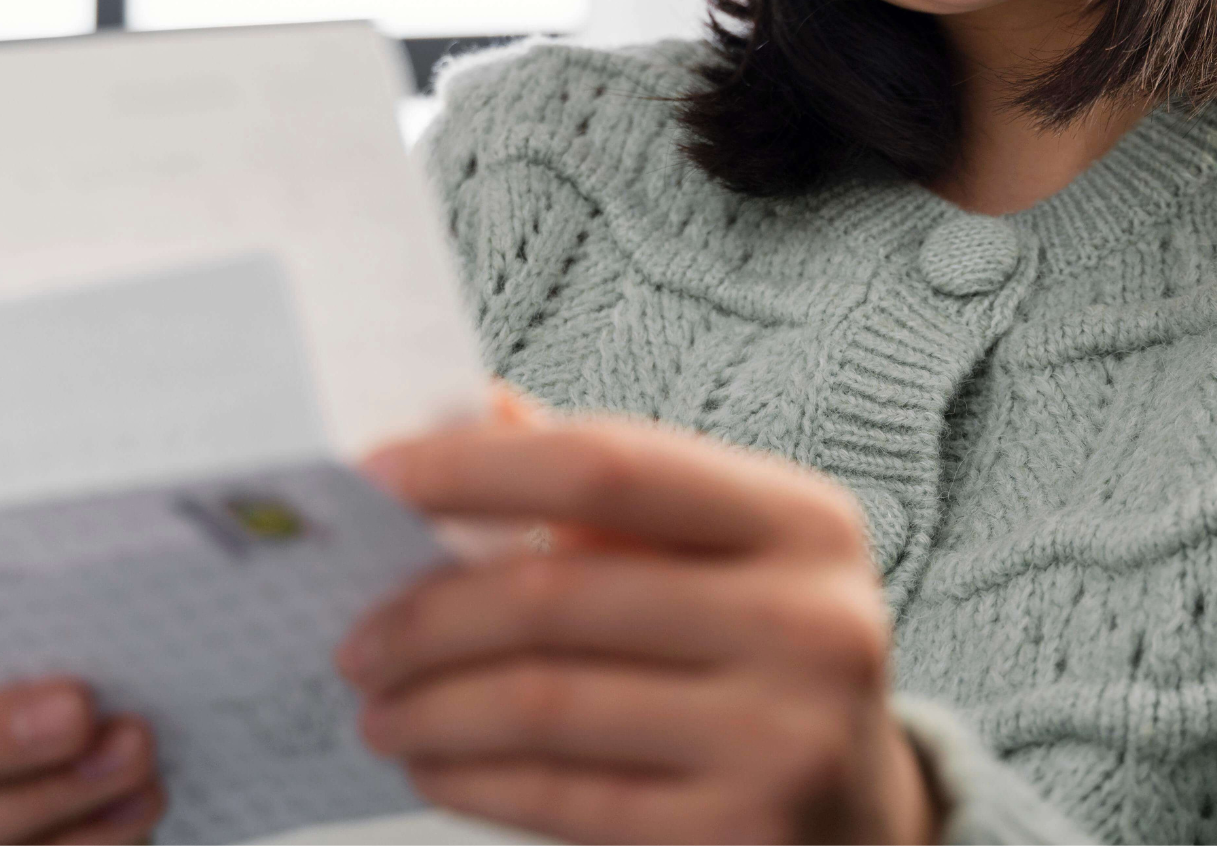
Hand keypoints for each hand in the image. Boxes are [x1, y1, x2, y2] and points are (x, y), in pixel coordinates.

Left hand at [337, 416, 937, 844]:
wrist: (861, 818)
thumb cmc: (760, 657)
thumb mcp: (719, 555)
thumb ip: (605, 488)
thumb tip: (462, 413)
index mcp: (803, 519)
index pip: (608, 464)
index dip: (473, 468)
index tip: (371, 478)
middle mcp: (811, 621)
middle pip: (558, 593)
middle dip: (426, 617)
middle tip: (355, 638)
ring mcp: (783, 737)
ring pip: (545, 704)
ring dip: (430, 706)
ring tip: (379, 708)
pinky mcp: (738, 833)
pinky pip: (561, 797)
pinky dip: (471, 779)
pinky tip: (433, 766)